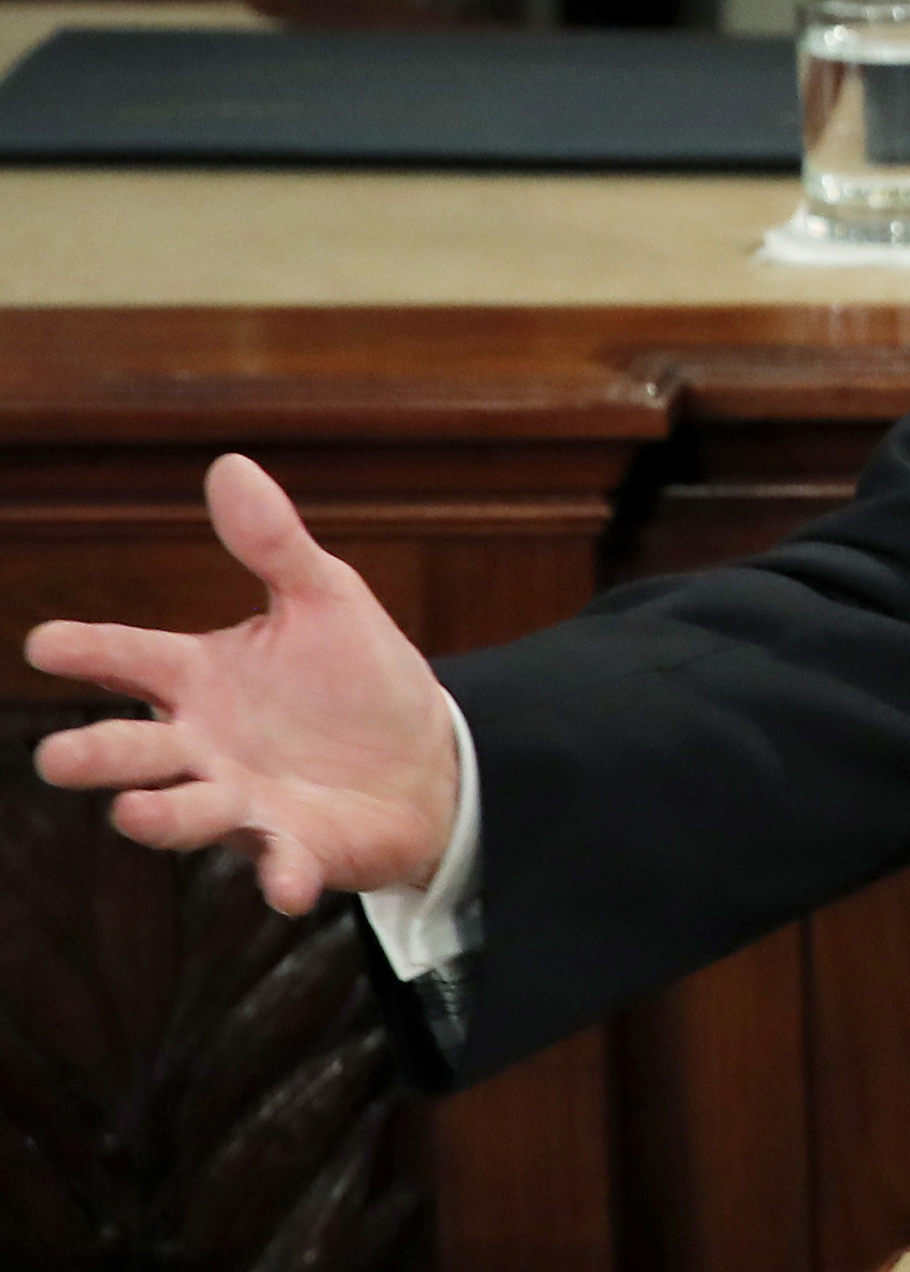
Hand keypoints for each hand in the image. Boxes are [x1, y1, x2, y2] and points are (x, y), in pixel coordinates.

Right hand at [25, 454, 461, 914]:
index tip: (43, 642)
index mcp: (200, 678)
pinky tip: (287, 885)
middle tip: (56, 758)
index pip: (130, 657)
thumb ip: (272, 544)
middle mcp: (203, 746)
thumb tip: (228, 464)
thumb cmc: (355, 680)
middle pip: (134, 750)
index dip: (89, 650)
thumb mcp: (324, 599)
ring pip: (186, 813)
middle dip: (97, 754)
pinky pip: (281, 865)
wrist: (426, 758)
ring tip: (135, 812)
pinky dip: (282, 877)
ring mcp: (241, 802)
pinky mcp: (295, 847)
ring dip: (161, 817)